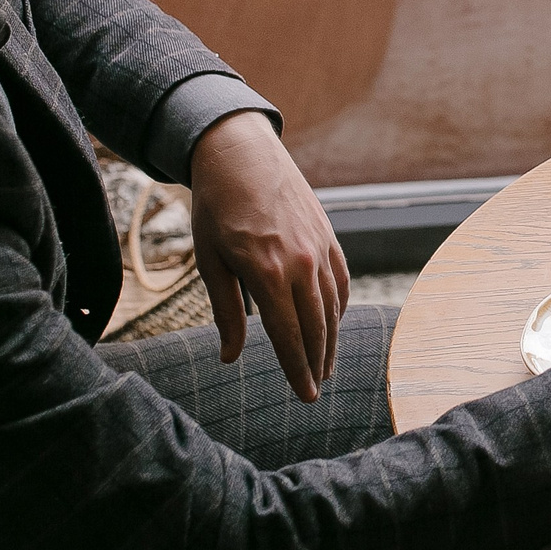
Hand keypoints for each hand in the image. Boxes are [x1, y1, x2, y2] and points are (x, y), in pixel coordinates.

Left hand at [187, 110, 349, 400]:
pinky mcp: (328, 235)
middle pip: (316, 327)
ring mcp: (318, 247)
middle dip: (317, 363)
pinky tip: (333, 323)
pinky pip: (340, 280)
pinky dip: (339, 306)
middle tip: (316, 391)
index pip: (289, 336)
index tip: (305, 396)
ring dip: (331, 340)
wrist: (240, 153)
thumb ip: (225, 312)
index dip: (297, 370)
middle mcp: (300, 262)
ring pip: (333, 307)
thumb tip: (230, 357)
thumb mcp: (209, 261)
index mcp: (266, 272)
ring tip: (326, 366)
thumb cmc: (216, 208)